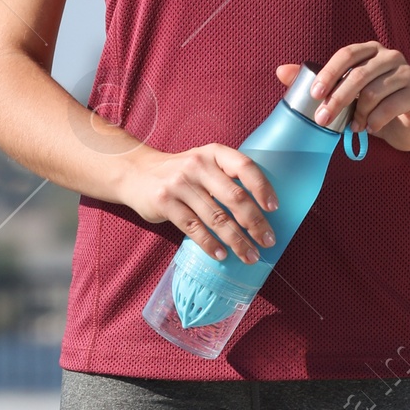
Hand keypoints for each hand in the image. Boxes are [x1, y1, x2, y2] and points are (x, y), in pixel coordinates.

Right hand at [119, 141, 277, 263]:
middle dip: (255, 223)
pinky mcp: (165, 202)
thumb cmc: (181, 173)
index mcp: (214, 153)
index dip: (262, 188)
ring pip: (216, 217)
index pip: (245, 167)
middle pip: (234, 197)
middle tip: (268, 241)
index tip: (274, 209)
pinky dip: (209, 244)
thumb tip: (261, 212)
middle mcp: (198, 165)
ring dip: (237, 240)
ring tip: (250, 255)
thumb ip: (227, 178)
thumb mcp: (204, 163)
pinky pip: (193, 228)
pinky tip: (221, 255)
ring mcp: (179, 183)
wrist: (136, 173)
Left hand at [278, 45, 409, 149]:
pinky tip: (369, 128)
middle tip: (322, 120)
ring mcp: (406, 73)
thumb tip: (281, 71)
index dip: (329, 73)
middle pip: (358, 74)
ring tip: (353, 127)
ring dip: (358, 114)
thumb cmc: (375, 106)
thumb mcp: (347, 94)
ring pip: (373, 92)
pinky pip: (390, 106)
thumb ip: (319, 82)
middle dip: (337, 100)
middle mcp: (390, 56)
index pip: (347, 54)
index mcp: (370, 51)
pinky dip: (375, 121)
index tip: (315, 94)